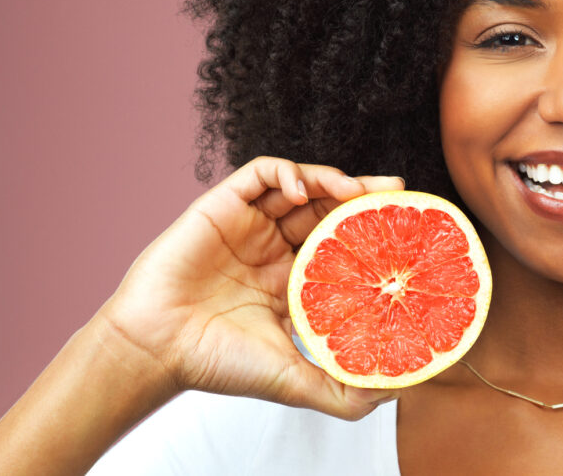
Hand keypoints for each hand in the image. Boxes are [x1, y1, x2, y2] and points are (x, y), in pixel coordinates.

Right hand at [95, 156, 403, 418]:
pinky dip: (286, 172)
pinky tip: (302, 189)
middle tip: (395, 190)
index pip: (343, 244)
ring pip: (301, 186)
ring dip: (331, 180)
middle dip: (362, 196)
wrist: (156, 349)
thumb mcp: (294, 379)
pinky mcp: (222, 206)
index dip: (372, 233)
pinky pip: (259, 175)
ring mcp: (249, 226)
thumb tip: (395, 391)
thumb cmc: (216, 363)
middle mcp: (273, 249)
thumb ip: (343, 391)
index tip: (406, 227)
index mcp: (292, 281)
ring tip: (354, 189)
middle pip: (328, 209)